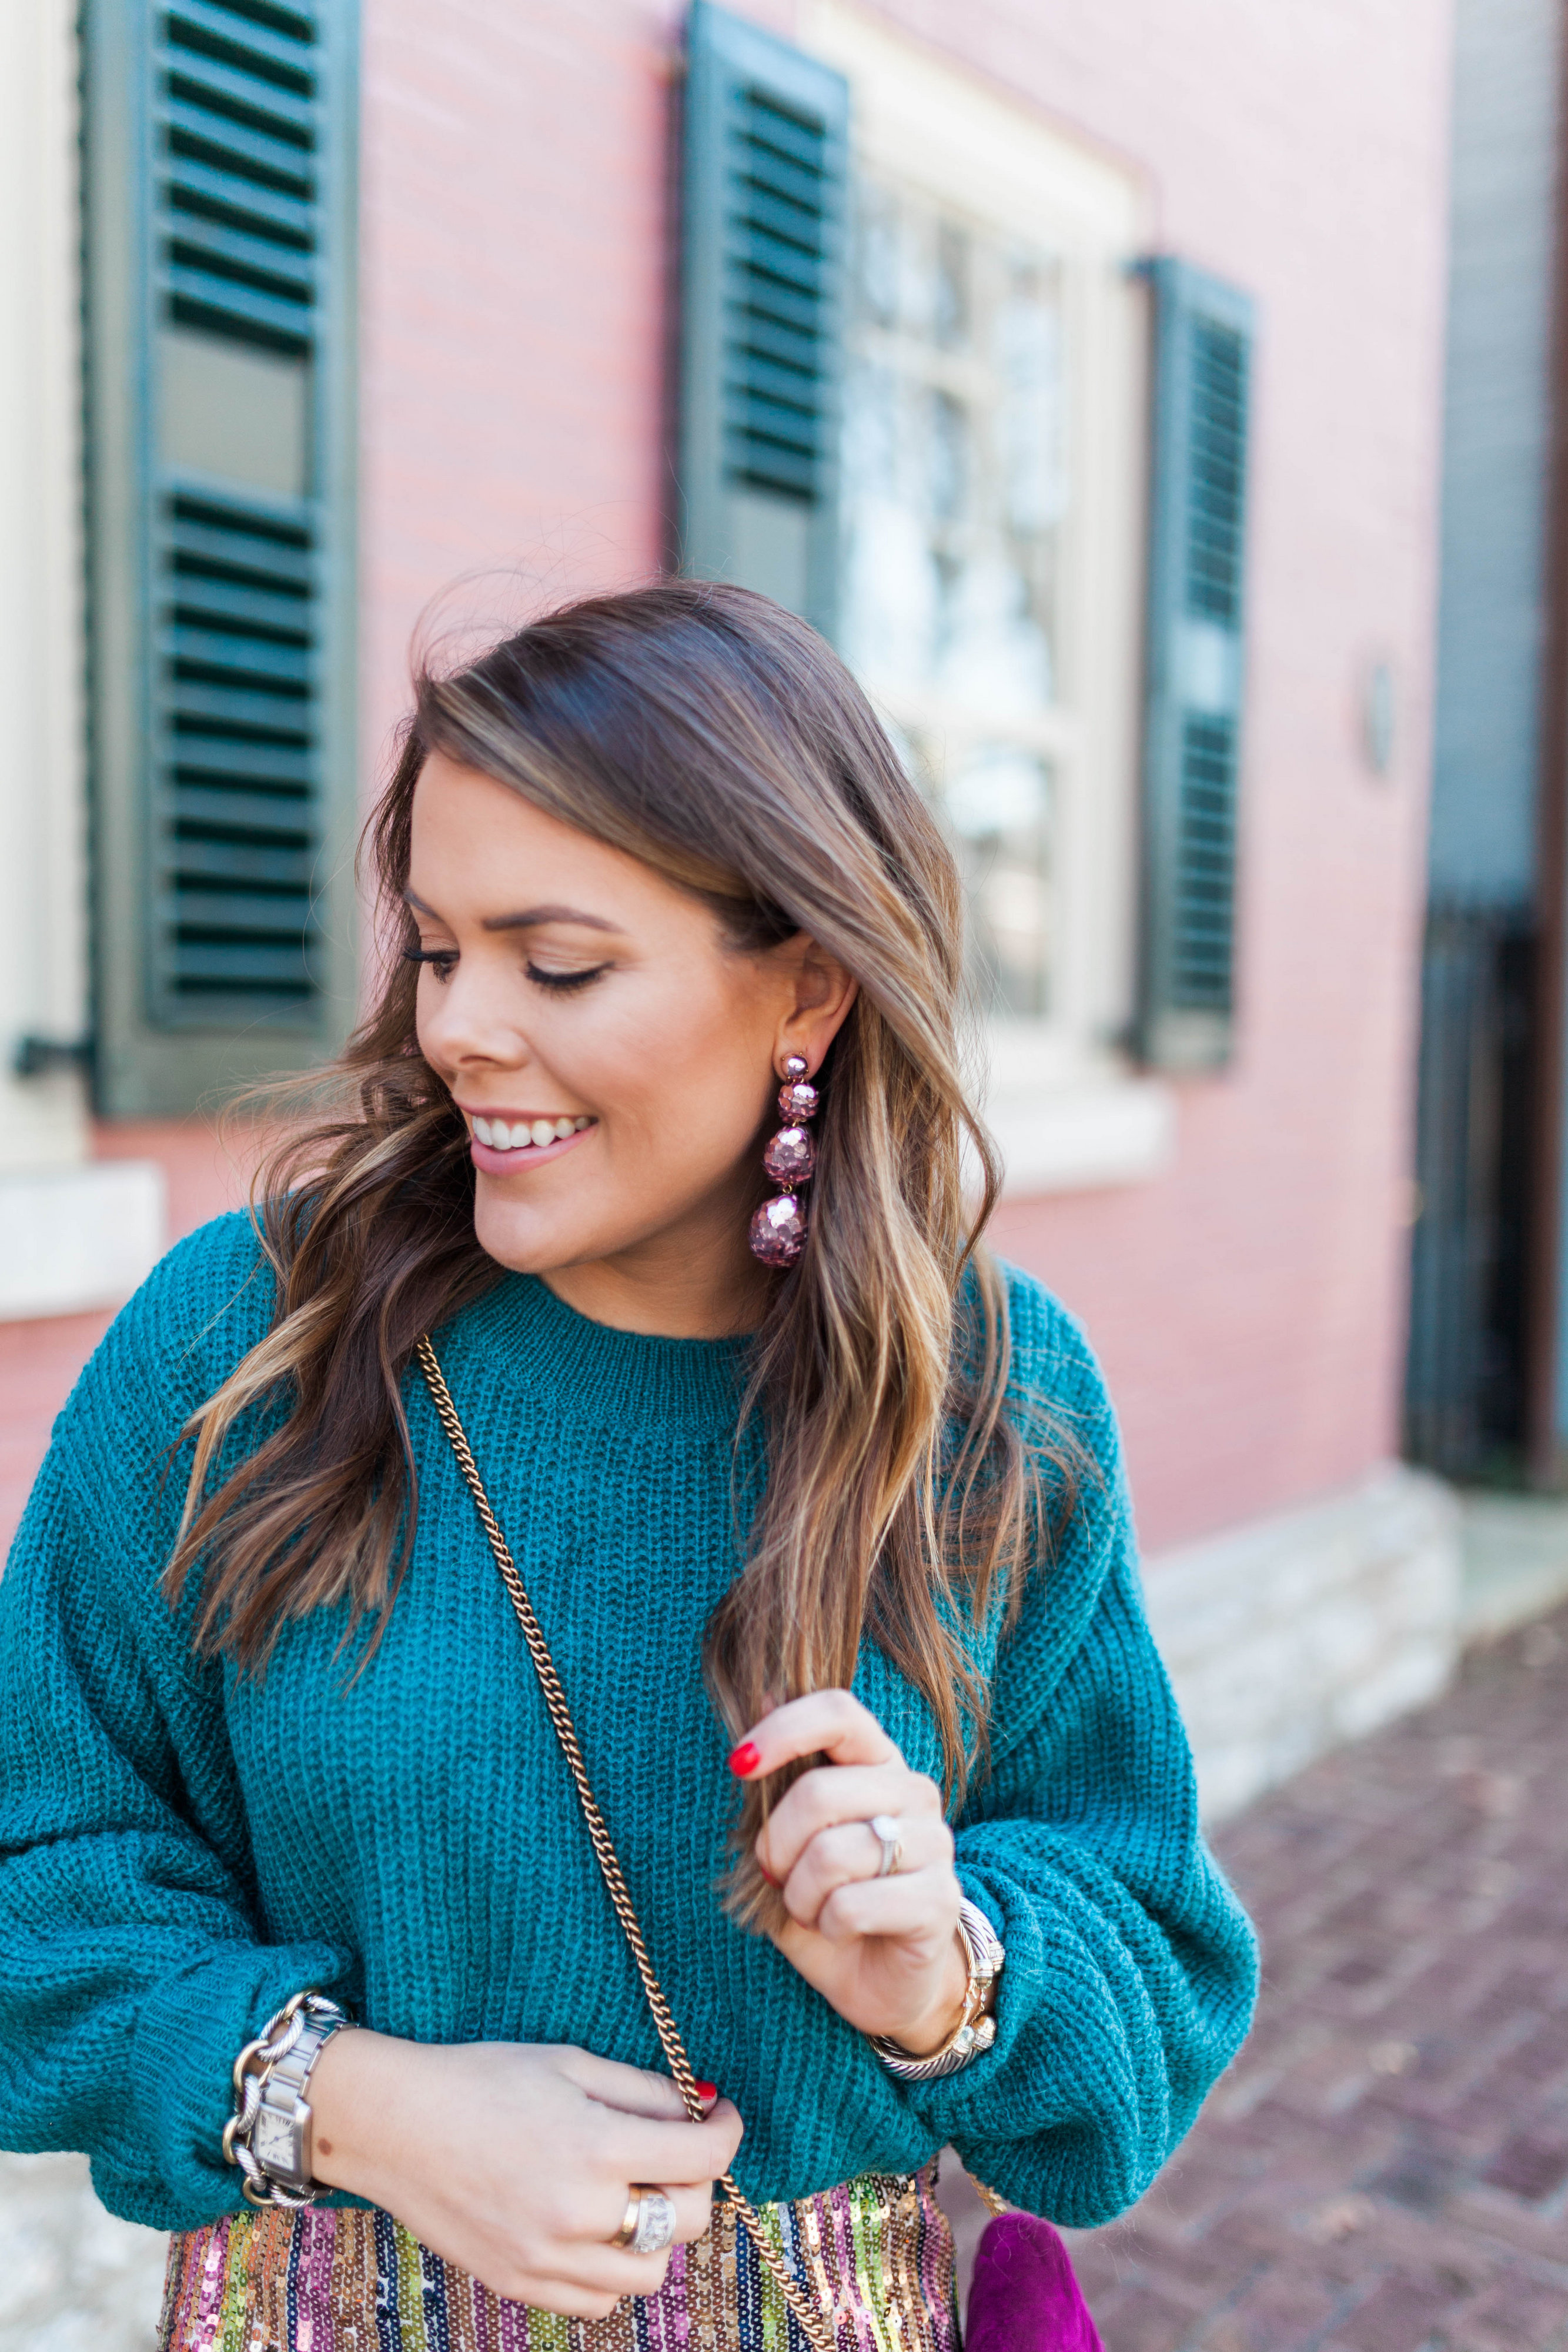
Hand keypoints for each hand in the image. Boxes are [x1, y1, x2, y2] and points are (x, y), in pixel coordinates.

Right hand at [306, 2031, 742, 2317]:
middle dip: (698, 2180)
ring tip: (635, 2193)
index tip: (719, 2113)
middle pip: (690, 2220)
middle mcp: (578, 2213)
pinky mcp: (520, 2284)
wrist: (396, 2125)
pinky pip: (599, 2302)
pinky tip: (596, 2230)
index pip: (704, 2158)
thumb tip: (701, 2109)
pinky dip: (613, 2272)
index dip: (727, 2130)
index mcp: (596, 2147)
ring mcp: (548, 2259)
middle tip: (677, 2151)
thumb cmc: (483, 2079)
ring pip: (651, 2274)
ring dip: (661, 2233)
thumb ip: (644, 2091)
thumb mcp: (571, 2063)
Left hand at [732, 1690, 968, 2054]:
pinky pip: (852, 1905)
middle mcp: (913, 1792)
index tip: (740, 1764)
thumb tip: (763, 1690)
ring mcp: (934, 1845)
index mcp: (878, 1762)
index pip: (838, 1713)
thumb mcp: (791, 1838)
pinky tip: (841, 1931)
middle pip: (819, 1793)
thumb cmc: (828, 1897)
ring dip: (799, 1895)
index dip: (783, 1730)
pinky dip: (827, 1926)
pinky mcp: (939, 1901)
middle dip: (776, 1845)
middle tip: (775, 1875)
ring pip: (832, 1854)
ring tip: (812, 1909)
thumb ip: (781, 1776)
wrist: (880, 1978)